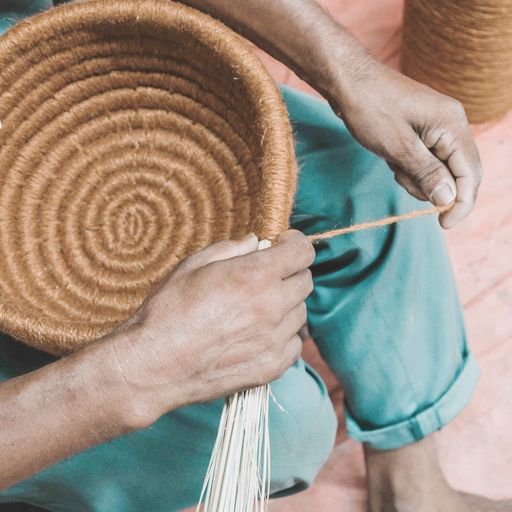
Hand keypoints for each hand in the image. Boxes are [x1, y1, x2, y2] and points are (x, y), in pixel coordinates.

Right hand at [107, 230, 313, 426]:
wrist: (155, 365)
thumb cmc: (168, 311)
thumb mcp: (192, 266)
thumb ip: (230, 249)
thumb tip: (253, 242)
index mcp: (256, 275)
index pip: (302, 252)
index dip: (295, 243)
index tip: (283, 244)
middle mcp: (272, 306)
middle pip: (306, 281)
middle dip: (291, 272)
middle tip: (268, 276)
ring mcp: (274, 339)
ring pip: (300, 313)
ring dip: (286, 305)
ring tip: (258, 308)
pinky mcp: (271, 366)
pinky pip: (294, 344)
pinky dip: (283, 335)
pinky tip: (260, 334)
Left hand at [329, 60, 483, 227]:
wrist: (348, 81)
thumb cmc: (370, 108)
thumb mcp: (397, 146)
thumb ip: (426, 173)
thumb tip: (449, 200)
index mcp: (451, 125)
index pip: (470, 173)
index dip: (461, 203)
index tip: (443, 224)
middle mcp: (451, 125)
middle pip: (458, 173)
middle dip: (432, 187)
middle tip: (401, 177)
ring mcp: (436, 128)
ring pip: (438, 170)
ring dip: (416, 177)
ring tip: (392, 162)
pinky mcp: (422, 131)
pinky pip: (424, 161)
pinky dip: (408, 167)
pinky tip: (391, 157)